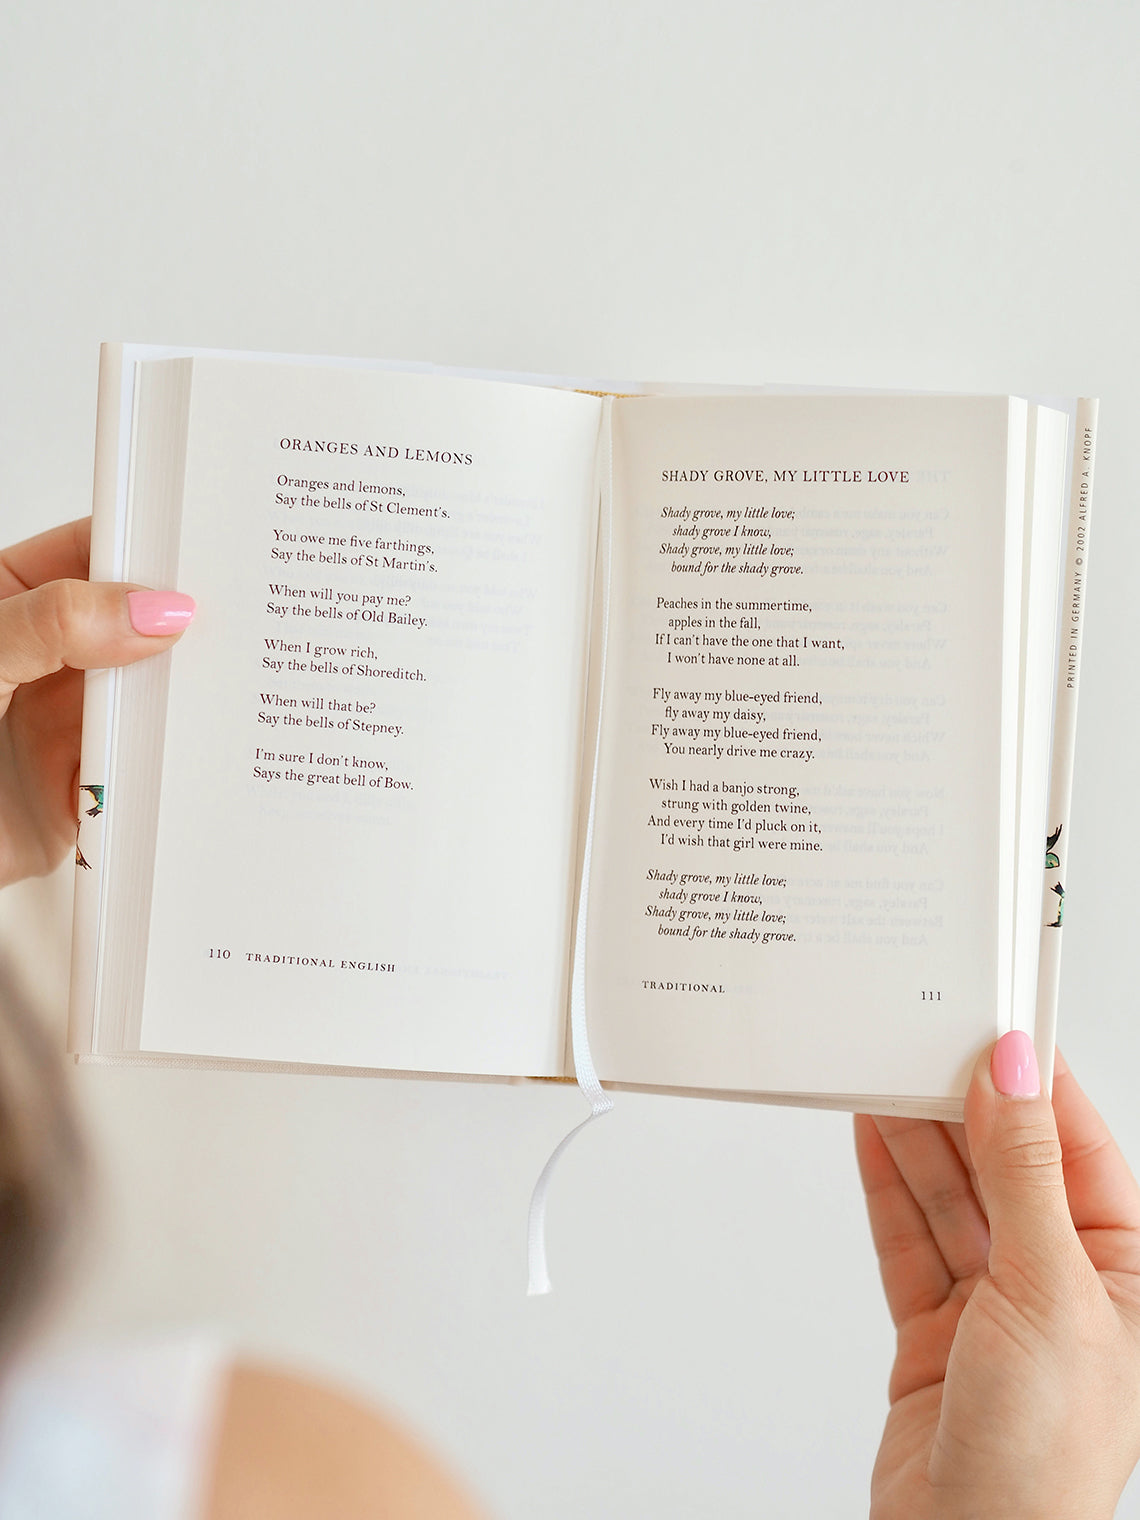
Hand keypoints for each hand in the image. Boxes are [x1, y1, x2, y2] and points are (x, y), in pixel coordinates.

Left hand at [0, 518, 194, 885]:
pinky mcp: (85, 789)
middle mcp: (47, 658)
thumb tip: (149, 610)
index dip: (147, 547)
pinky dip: (171, 766)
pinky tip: (194, 753)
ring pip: (149, 698)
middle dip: (182, 626)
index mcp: (12, 600)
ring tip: (223, 689)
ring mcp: (68, 722)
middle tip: (231, 622)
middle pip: (136, 626)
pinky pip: (145, 770)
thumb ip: (54, 625)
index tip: (201, 548)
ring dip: (180, 700)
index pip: (93, 552)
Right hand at [856, 1036, 1139, 1519]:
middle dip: (962, 1106)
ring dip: (915, 1137)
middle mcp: (1065, 1286)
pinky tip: (869, 1135)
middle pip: (1006, 1168)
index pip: (1079, 1150)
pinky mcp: (939, 1331)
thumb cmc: (1045, 1459)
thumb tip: (1014, 1076)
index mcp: (1127, 1275)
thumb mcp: (1047, 1290)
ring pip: (952, 1197)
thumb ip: (1022, 1173)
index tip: (993, 1023)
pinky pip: (911, 1239)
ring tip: (880, 1071)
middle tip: (918, 1041)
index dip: (1035, 1084)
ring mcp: (998, 1309)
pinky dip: (887, 1186)